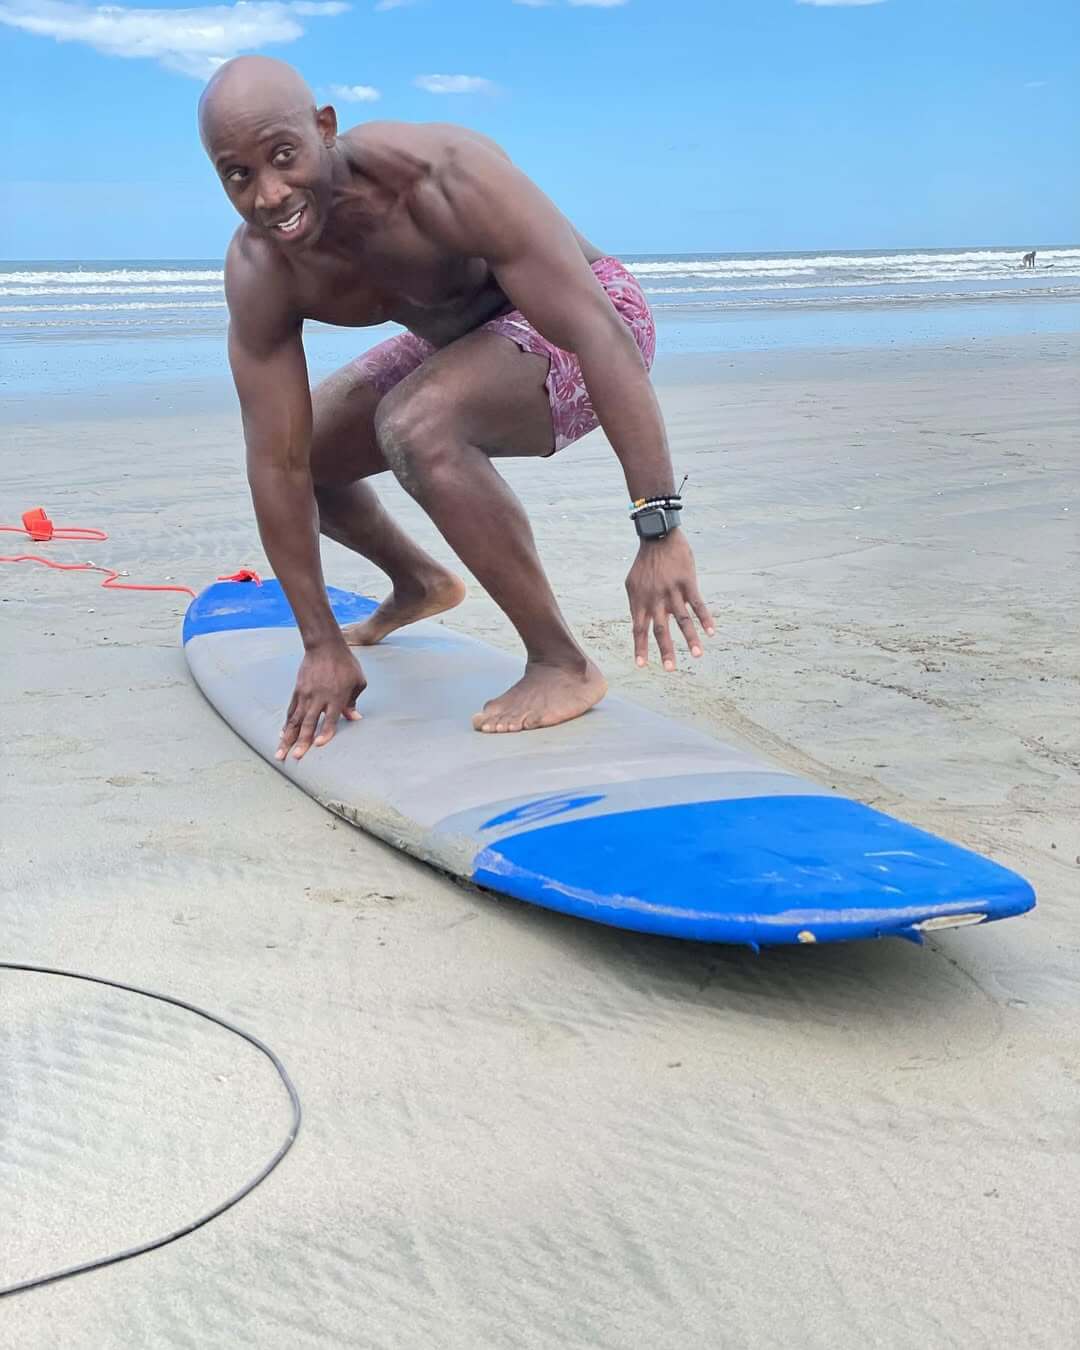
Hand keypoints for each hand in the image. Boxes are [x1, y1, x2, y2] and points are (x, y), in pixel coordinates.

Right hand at [276, 641, 365, 760]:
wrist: (325, 646)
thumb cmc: (345, 664)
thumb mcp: (357, 681)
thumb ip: (353, 701)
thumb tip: (354, 718)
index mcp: (335, 696)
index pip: (329, 718)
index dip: (325, 732)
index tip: (319, 745)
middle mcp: (318, 697)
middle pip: (308, 723)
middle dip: (301, 741)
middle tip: (295, 757)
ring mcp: (305, 694)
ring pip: (295, 720)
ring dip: (287, 738)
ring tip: (280, 753)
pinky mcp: (297, 691)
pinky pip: (291, 710)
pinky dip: (286, 723)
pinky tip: (281, 734)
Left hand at [625, 531, 714, 670]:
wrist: (657, 535)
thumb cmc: (645, 562)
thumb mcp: (632, 583)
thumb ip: (636, 604)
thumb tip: (638, 623)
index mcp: (640, 600)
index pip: (639, 629)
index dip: (640, 647)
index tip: (642, 665)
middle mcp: (655, 599)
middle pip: (660, 629)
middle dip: (665, 650)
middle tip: (670, 669)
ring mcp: (672, 591)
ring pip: (682, 619)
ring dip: (690, 638)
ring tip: (697, 655)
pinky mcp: (687, 582)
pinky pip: (697, 604)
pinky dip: (705, 618)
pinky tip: (711, 632)